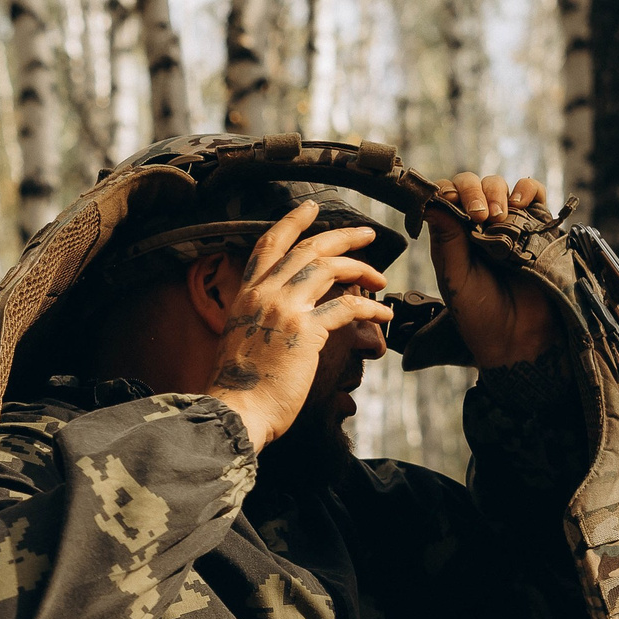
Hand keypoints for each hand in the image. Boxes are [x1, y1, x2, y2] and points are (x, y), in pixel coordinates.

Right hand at [204, 201, 396, 451]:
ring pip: (329, 268)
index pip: (269, 245)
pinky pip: (347, 307)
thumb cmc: (238, 388)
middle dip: (343, 237)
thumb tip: (280, 320)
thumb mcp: (239, 339)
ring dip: (361, 268)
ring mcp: (284, 310)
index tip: (311, 207)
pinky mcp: (306, 332)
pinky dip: (370, 308)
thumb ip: (258, 320)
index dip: (292, 222)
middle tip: (368, 234)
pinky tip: (384, 315)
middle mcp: (264, 294)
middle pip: (308, 249)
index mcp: (245, 295)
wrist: (234, 411)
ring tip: (380, 277)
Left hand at [428, 172, 555, 367]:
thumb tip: (429, 202)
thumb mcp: (455, 277)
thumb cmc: (480, 314)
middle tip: (480, 215)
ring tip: (499, 217)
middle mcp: (478, 226)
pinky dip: (527, 189)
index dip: (446, 192)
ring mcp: (508, 224)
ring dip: (497, 192)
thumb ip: (446, 240)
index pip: (445, 197)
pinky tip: (519, 203)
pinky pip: (533, 194)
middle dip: (473, 192)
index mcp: (452, 236)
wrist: (519, 337)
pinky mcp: (537, 226)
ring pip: (500, 186)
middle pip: (472, 185)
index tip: (449, 202)